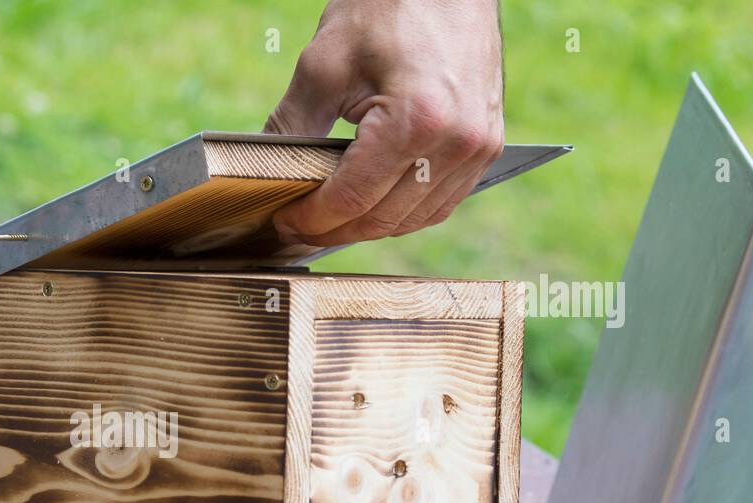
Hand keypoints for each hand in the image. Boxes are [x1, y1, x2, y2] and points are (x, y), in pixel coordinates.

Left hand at [265, 0, 503, 245]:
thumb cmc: (387, 7)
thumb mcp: (324, 64)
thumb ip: (292, 125)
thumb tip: (264, 174)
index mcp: (417, 121)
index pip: (353, 199)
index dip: (312, 219)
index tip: (283, 222)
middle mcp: (457, 142)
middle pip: (383, 219)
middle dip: (334, 229)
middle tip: (297, 226)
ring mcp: (479, 148)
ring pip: (413, 220)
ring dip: (368, 227)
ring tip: (330, 219)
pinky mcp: (488, 146)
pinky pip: (441, 202)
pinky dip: (403, 212)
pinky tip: (371, 205)